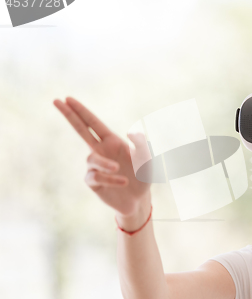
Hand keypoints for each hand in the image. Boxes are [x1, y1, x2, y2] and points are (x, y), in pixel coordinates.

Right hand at [53, 97, 150, 217]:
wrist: (139, 199)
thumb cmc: (143, 176)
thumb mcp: (148, 159)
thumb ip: (142, 145)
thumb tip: (129, 133)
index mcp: (112, 141)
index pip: (94, 123)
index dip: (81, 111)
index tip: (67, 98)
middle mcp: (101, 151)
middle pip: (81, 130)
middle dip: (70, 116)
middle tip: (56, 101)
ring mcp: (96, 166)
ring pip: (92, 159)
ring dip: (105, 163)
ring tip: (118, 168)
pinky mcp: (94, 183)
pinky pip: (96, 177)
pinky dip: (110, 178)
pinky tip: (123, 182)